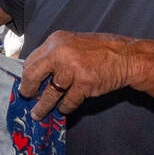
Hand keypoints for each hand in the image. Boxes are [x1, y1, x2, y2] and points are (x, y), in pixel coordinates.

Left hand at [20, 31, 138, 118]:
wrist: (128, 57)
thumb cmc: (101, 50)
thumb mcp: (73, 44)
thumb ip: (55, 55)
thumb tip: (37, 73)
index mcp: (56, 41)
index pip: (31, 60)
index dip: (26, 75)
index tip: (26, 84)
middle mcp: (61, 53)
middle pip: (32, 75)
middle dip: (27, 89)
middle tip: (27, 97)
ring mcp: (73, 69)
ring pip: (49, 93)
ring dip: (43, 106)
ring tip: (38, 113)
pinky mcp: (85, 83)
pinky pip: (68, 101)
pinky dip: (64, 107)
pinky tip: (63, 108)